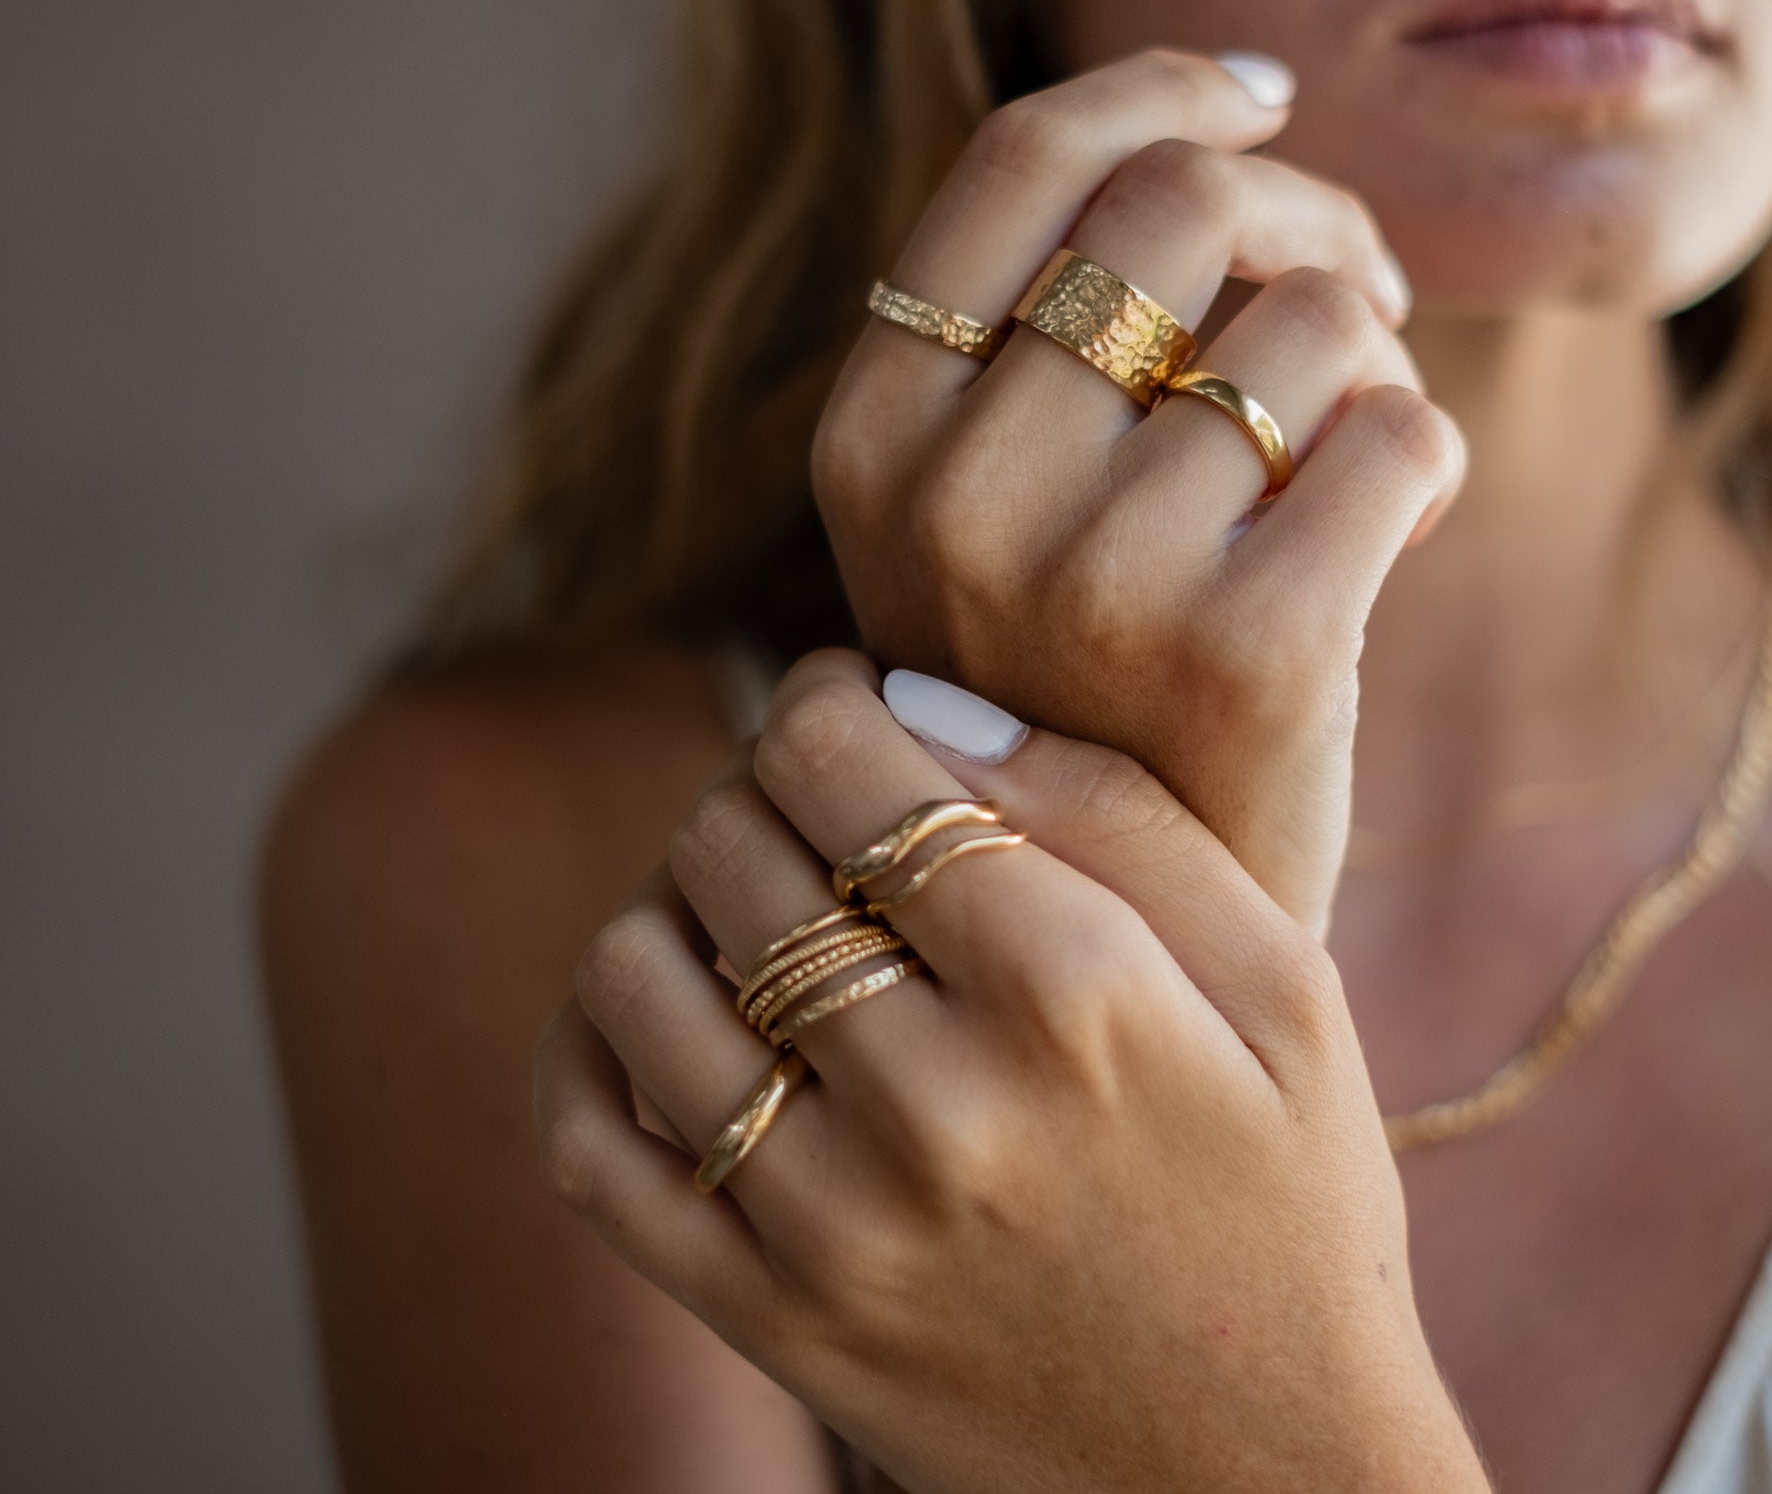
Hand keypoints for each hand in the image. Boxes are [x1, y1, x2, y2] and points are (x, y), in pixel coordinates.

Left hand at [535, 649, 1489, 1493]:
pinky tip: (665, 1007)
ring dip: (675, 895)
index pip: (847, 768)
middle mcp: (939, 1108)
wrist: (1265, 1478)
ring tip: (752, 901)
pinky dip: (589, 1042)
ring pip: (637, 973)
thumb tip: (915, 699)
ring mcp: (835, 1228)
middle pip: (732, 849)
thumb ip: (1113, 814)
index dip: (820, 697)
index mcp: (1078, 996)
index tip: (844, 698)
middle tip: (814, 799)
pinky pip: (590, 1146)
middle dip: (758, 782)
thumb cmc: (1285, 1199)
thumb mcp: (1280, 984)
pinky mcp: (771, 1321)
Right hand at [811, 47, 1465, 935]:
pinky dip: (1419, 450)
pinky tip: (1386, 518)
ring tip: (1339, 443)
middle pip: (1180, 199)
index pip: (1019, 162)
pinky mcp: (1242, 654)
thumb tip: (1220, 112)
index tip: (1257, 97)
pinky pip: (1396, 431)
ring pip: (1313, 312)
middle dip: (1298, 212)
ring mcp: (1089, 579)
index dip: (1159, 88)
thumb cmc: (1067, 686)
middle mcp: (954, 498)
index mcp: (871, 442)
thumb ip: (1037, 337)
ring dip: (1364, 357)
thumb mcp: (978, 516)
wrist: (1113, 929)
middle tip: (1341, 294)